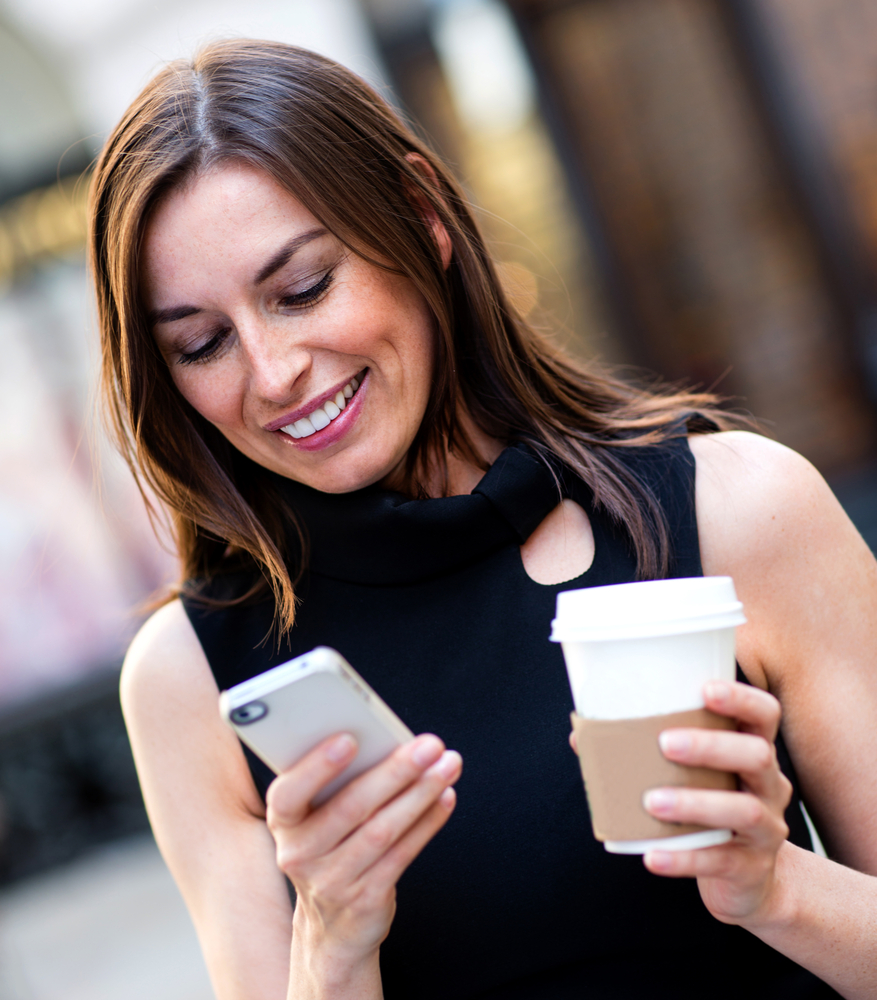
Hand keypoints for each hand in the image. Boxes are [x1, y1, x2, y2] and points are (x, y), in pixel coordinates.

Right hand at [265, 733, 461, 967]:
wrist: (331, 926)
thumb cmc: (330, 847)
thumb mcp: (317, 819)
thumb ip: (339, 784)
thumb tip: (389, 745)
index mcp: (284, 823)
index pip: (287, 795)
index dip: (316, 768)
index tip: (350, 739)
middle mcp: (300, 854)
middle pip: (350, 807)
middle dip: (395, 771)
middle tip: (429, 746)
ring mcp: (331, 882)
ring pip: (382, 830)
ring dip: (421, 793)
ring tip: (447, 766)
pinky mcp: (365, 900)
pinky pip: (402, 854)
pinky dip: (427, 822)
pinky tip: (444, 797)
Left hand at [641, 679, 791, 924]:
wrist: (748, 880)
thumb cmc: (710, 808)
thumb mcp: (693, 777)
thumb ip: (649, 752)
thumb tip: (581, 735)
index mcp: (754, 752)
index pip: (764, 714)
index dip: (741, 698)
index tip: (705, 689)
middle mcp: (770, 786)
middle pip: (758, 755)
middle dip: (711, 746)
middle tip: (665, 743)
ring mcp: (766, 829)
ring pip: (743, 810)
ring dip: (696, 802)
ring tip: (652, 802)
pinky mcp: (751, 867)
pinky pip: (721, 861)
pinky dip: (685, 858)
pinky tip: (652, 854)